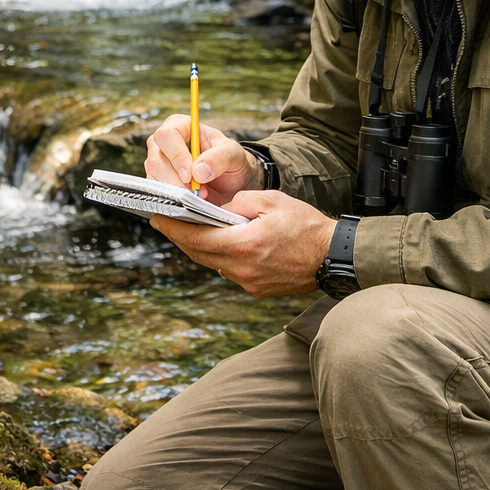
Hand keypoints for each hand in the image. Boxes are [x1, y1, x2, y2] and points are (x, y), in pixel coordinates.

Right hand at [145, 114, 264, 202]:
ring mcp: (157, 163)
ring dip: (176, 191)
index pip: (167, 135)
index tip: (190, 175)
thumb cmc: (230, 161)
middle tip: (199, 191)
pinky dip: (172, 199)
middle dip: (177, 180)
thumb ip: (220, 157)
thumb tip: (197, 170)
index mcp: (180, 126)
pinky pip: (156, 193)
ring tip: (200, 194)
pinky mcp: (157, 182)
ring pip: (154, 178)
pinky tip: (190, 200)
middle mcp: (164, 143)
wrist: (231, 183)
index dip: (177, 156)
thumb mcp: (234, 154)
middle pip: (156, 160)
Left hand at [150, 190, 336, 296]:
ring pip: (213, 263)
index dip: (173, 227)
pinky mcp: (257, 288)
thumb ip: (241, 202)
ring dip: (200, 247)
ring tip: (189, 230)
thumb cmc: (306, 226)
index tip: (156, 217)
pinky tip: (219, 244)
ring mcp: (248, 282)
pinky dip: (220, 256)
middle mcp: (241, 268)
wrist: (333, 256)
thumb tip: (221, 208)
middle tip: (165, 221)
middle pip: (199, 253)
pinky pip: (229, 271)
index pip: (196, 237)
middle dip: (180, 236)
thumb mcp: (272, 201)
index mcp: (243, 244)